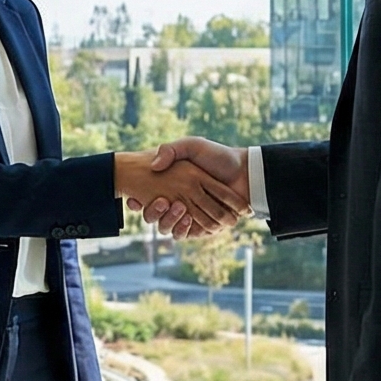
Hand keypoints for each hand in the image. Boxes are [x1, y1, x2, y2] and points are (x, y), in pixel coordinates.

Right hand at [113, 150, 243, 235]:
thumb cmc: (219, 157)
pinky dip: (185, 228)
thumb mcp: (192, 145)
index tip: (134, 200)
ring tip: (177, 207)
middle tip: (162, 202)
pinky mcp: (204, 226)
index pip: (147, 198)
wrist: (245, 172)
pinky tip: (188, 217)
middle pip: (154, 217)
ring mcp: (192, 216)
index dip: (137, 202)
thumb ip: (170, 150)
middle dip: (153, 213)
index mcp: (173, 185)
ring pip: (168, 228)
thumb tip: (153, 166)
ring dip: (169, 221)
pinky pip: (188, 234)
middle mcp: (179, 202)